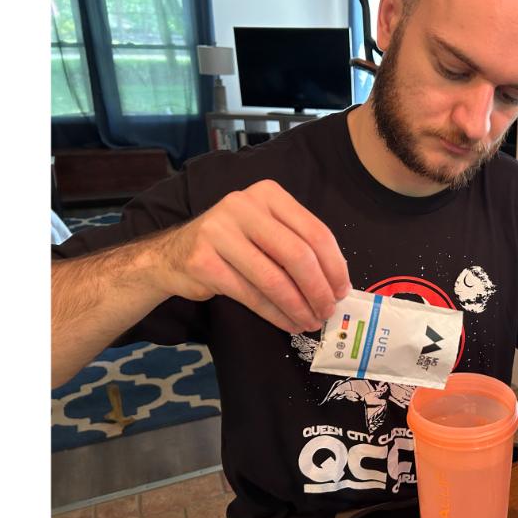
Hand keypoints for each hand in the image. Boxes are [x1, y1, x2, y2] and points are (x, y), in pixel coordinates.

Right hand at [158, 179, 350, 332]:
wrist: (174, 254)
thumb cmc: (233, 244)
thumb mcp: (267, 231)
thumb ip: (298, 244)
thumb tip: (337, 283)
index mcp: (269, 194)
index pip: (315, 231)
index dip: (335, 266)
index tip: (343, 290)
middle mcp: (244, 206)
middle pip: (298, 255)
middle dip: (319, 289)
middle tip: (328, 311)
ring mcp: (219, 231)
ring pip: (274, 279)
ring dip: (298, 306)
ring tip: (310, 322)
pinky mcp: (204, 261)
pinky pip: (252, 295)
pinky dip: (276, 314)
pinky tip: (288, 323)